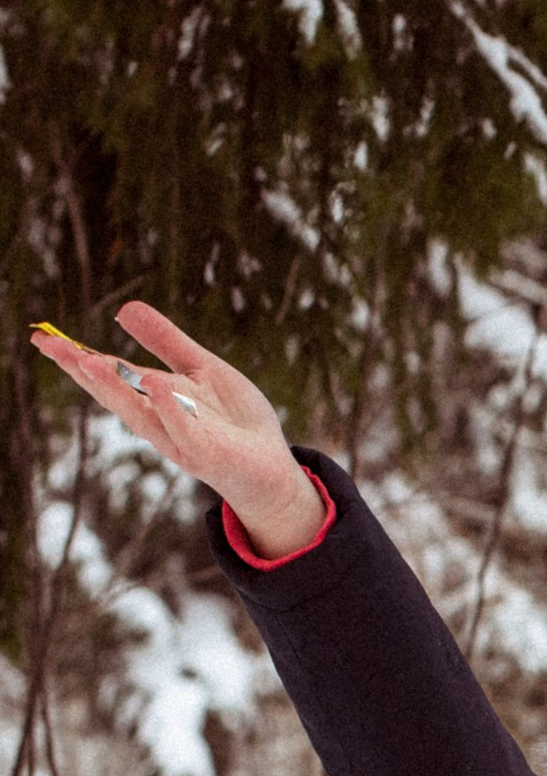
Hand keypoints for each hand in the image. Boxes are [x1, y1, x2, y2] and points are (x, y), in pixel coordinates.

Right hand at [29, 301, 327, 556]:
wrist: (273, 468)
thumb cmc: (235, 421)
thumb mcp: (201, 369)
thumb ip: (165, 341)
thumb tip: (125, 307)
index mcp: (154, 398)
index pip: (110, 375)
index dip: (77, 357)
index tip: (43, 337)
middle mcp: (159, 421)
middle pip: (114, 395)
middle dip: (83, 371)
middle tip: (50, 346)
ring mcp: (181, 440)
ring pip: (141, 414)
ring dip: (115, 389)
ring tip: (88, 362)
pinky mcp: (208, 454)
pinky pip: (185, 429)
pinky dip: (169, 409)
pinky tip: (155, 385)